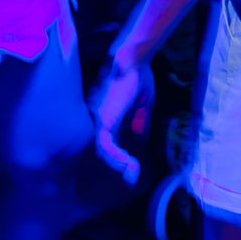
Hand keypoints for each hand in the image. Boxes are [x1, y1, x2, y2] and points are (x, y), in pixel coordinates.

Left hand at [90, 59, 153, 185]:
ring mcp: (99, 122)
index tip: (133, 169)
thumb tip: (139, 139)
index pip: (110, 143)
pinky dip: (117, 157)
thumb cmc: (137, 77)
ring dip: (118, 164)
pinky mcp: (104, 121)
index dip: (120, 157)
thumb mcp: (141, 106)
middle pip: (104, 150)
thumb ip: (138, 122)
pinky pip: (107, 146)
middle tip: (132, 178)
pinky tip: (129, 165)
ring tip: (132, 174)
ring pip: (103, 151)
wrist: (132, 61)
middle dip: (118, 166)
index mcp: (108, 118)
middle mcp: (99, 122)